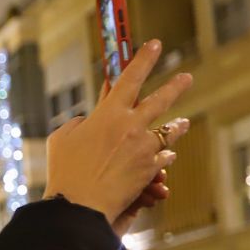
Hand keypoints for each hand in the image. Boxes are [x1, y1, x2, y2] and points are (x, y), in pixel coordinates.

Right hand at [45, 40, 192, 225]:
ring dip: (176, 126)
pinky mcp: (150, 169)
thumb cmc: (65, 171)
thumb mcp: (61, 138)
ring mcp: (144, 148)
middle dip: (176, 86)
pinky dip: (163, 155)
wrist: (80, 205)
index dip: (143, 58)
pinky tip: (167, 155)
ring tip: (182, 122)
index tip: (155, 44)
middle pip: (161, 100)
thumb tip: (89, 121)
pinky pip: (163, 157)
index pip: (129, 77)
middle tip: (187, 77)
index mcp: (108, 113)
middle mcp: (132, 126)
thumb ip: (77, 124)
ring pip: (169, 131)